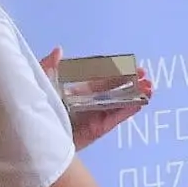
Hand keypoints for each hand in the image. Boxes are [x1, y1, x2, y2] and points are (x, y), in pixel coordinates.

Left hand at [39, 46, 153, 150]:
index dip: (116, 70)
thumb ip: (49, 67)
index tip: (131, 64)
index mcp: (77, 90)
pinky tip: (142, 102)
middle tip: (145, 74)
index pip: (101, 77)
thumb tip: (59, 50)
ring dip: (135, 95)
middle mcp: (88, 101)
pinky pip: (116, 117)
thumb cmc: (37, 109)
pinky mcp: (98, 128)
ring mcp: (95, 115)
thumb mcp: (40, 84)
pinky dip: (129, 110)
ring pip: (119, 103)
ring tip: (150, 88)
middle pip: (114, 89)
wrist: (37, 136)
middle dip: (131, 81)